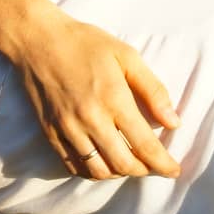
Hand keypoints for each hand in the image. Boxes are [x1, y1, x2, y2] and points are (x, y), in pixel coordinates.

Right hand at [5, 8, 182, 179]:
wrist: (38, 39)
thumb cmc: (85, 43)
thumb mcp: (126, 55)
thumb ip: (153, 89)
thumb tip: (173, 122)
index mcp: (113, 98)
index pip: (145, 145)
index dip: (163, 164)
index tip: (175, 170)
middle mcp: (90, 119)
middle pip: (124, 164)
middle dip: (145, 171)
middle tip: (154, 166)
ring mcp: (68, 129)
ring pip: (99, 171)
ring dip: (119, 173)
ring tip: (130, 163)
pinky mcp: (51, 133)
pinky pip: (74, 167)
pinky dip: (93, 172)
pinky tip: (103, 162)